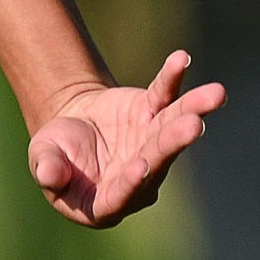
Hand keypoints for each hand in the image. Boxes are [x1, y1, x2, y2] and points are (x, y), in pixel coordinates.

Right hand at [28, 52, 225, 228]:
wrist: (70, 127)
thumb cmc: (54, 153)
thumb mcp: (43, 160)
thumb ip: (47, 169)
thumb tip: (49, 175)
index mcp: (106, 201)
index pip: (122, 195)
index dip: (130, 183)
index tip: (140, 167)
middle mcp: (137, 177)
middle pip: (157, 160)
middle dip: (174, 142)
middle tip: (193, 125)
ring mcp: (150, 145)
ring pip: (172, 128)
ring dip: (192, 110)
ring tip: (215, 94)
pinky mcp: (154, 115)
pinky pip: (166, 95)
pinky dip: (173, 78)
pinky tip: (180, 58)